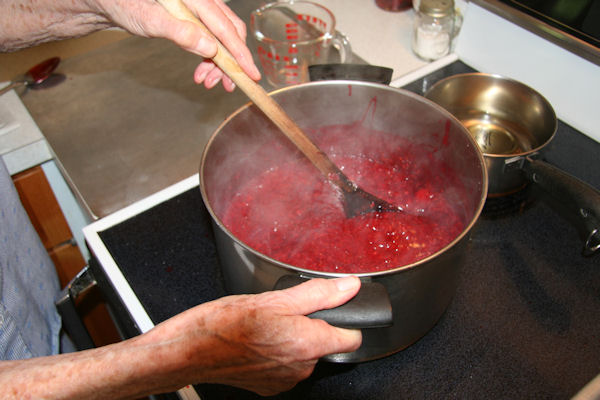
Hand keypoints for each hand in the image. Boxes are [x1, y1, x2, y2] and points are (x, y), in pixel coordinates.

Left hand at [93, 0, 260, 90]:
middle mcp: (201, 1)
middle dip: (230, 62)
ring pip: (220, 39)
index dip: (240, 52)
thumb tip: (209, 48)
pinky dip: (209, 59)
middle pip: (229, 32)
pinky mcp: (194, 20)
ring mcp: (198, 10)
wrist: (111, 3)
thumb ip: (179, 32)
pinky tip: (201, 72)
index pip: (225, 26)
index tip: (250, 73)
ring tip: (206, 82)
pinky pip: (210, 40)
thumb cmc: (124, 5)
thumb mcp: (148, 20)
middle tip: (227, 85)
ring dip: (218, 64)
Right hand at [138, 276, 362, 395]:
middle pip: (325, 344)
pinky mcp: (270, 386)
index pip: (352, 338)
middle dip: (312, 326)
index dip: (345, 320)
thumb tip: (348, 287)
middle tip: (285, 311)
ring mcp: (285, 380)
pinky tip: (258, 340)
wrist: (190, 351)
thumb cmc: (224, 324)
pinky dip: (277, 353)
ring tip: (266, 325)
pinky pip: (286, 367)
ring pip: (304, 355)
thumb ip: (317, 294)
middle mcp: (300, 367)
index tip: (332, 309)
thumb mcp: (274, 298)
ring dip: (293, 339)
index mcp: (307, 343)